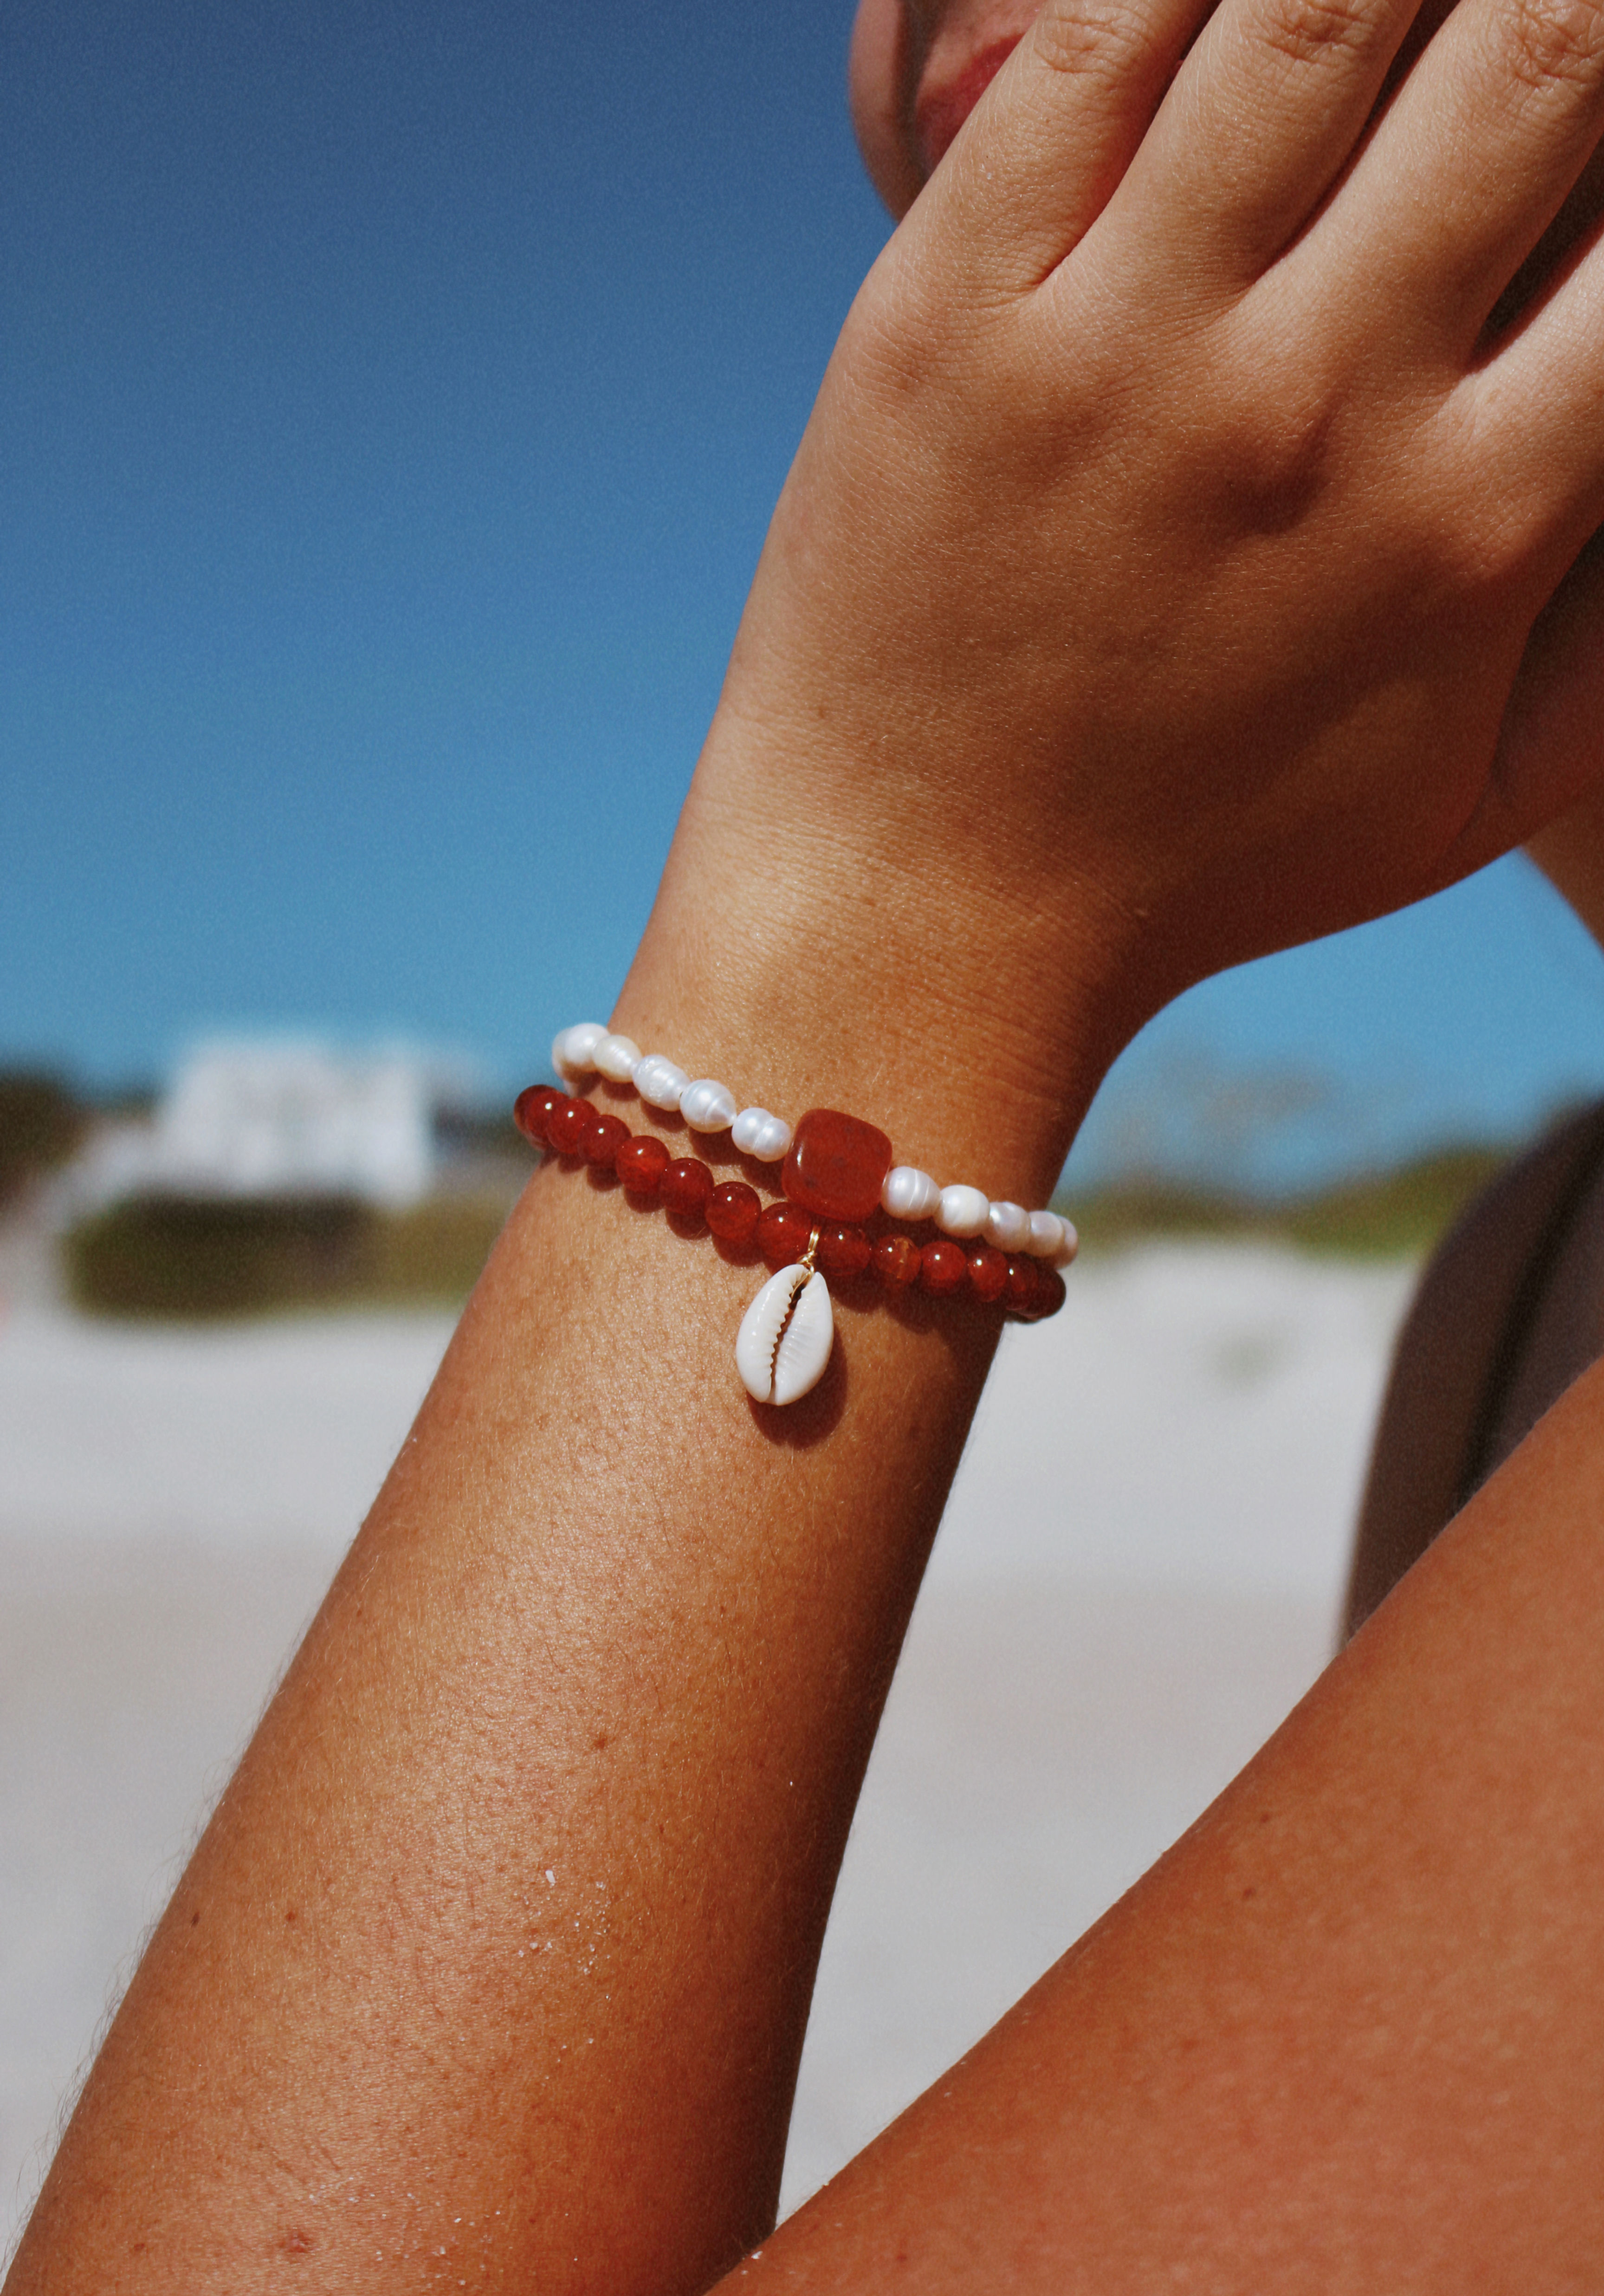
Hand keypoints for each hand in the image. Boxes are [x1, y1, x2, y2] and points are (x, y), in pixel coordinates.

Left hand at [707, 0, 1603, 1068]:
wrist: (919, 920)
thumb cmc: (1203, 864)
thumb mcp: (1459, 800)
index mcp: (1474, 525)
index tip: (1587, 115)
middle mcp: (1316, 409)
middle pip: (1535, 46)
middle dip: (1554, 4)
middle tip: (1522, 31)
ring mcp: (1119, 348)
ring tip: (1400, 1)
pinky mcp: (945, 309)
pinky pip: (1088, 39)